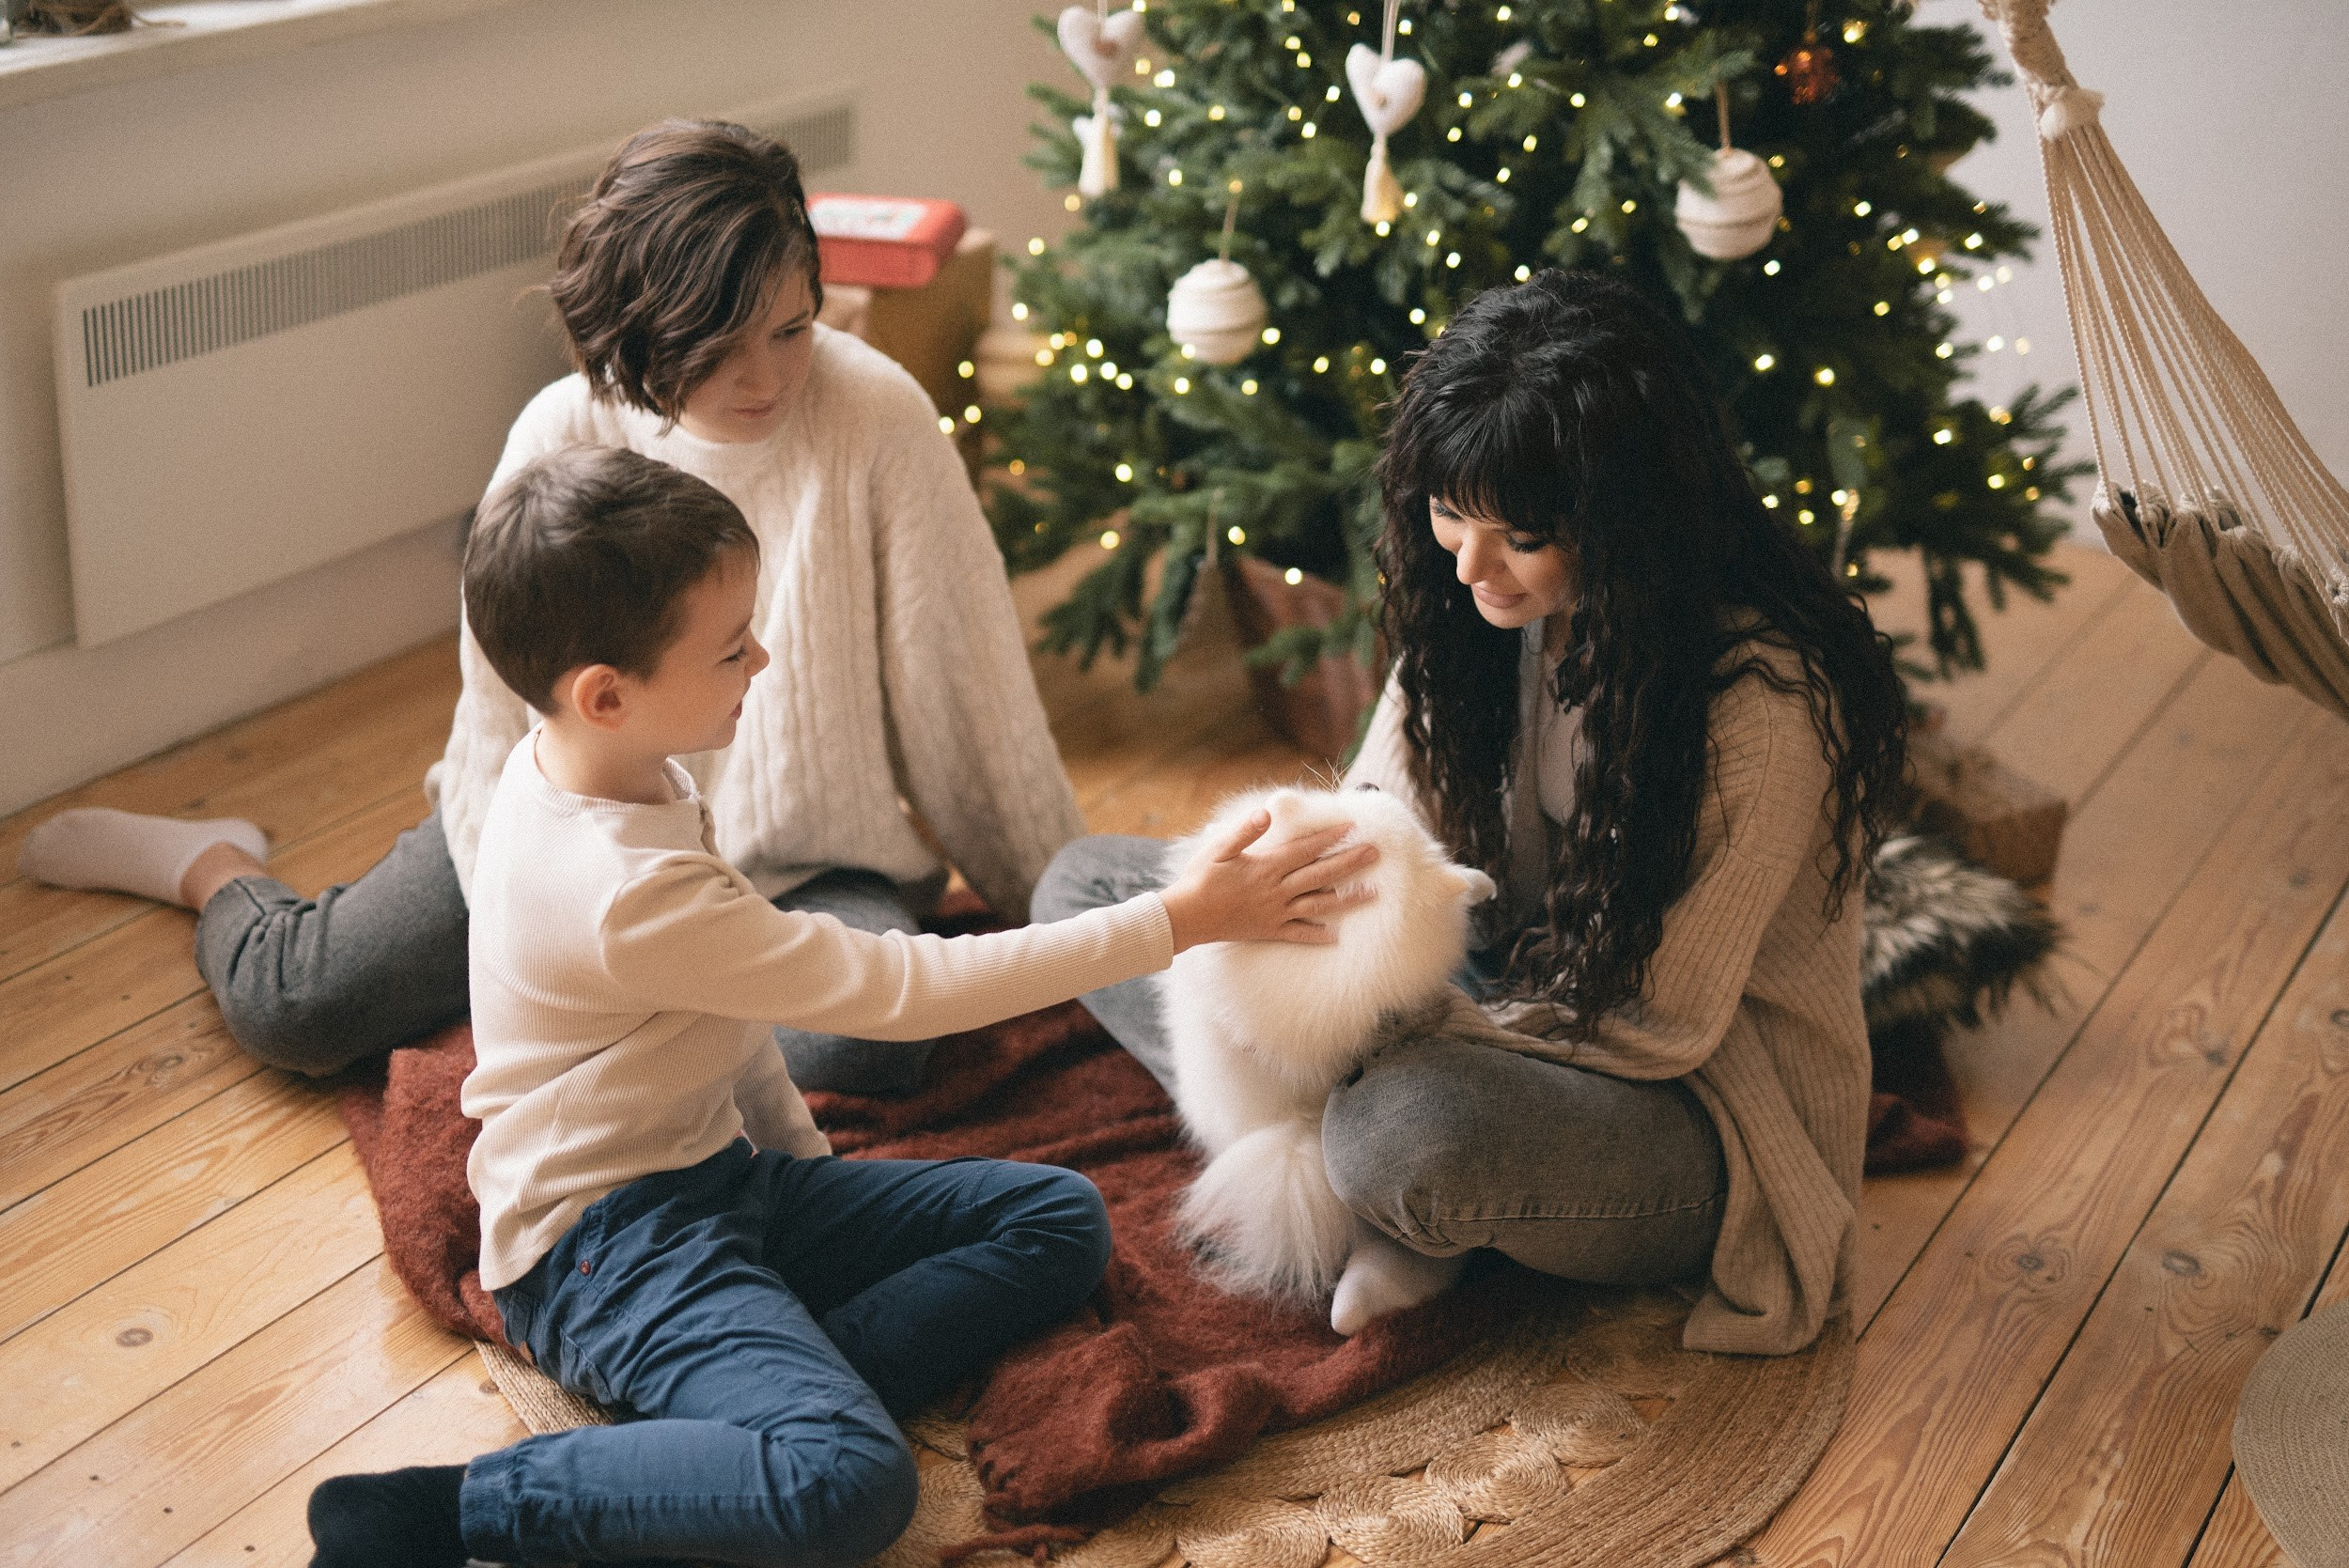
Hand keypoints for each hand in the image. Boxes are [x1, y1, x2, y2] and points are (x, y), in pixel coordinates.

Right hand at [1159, 809, 1378, 952]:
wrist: (1187, 917)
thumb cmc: (1200, 879)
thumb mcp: (1218, 849)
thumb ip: (1244, 831)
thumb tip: (1266, 812)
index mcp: (1266, 867)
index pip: (1305, 849)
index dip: (1329, 838)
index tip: (1352, 828)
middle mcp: (1276, 891)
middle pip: (1320, 874)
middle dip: (1350, 863)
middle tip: (1375, 854)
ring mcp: (1275, 913)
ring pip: (1318, 904)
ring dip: (1346, 899)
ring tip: (1371, 893)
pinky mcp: (1269, 930)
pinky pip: (1298, 934)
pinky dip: (1317, 935)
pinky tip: (1336, 936)